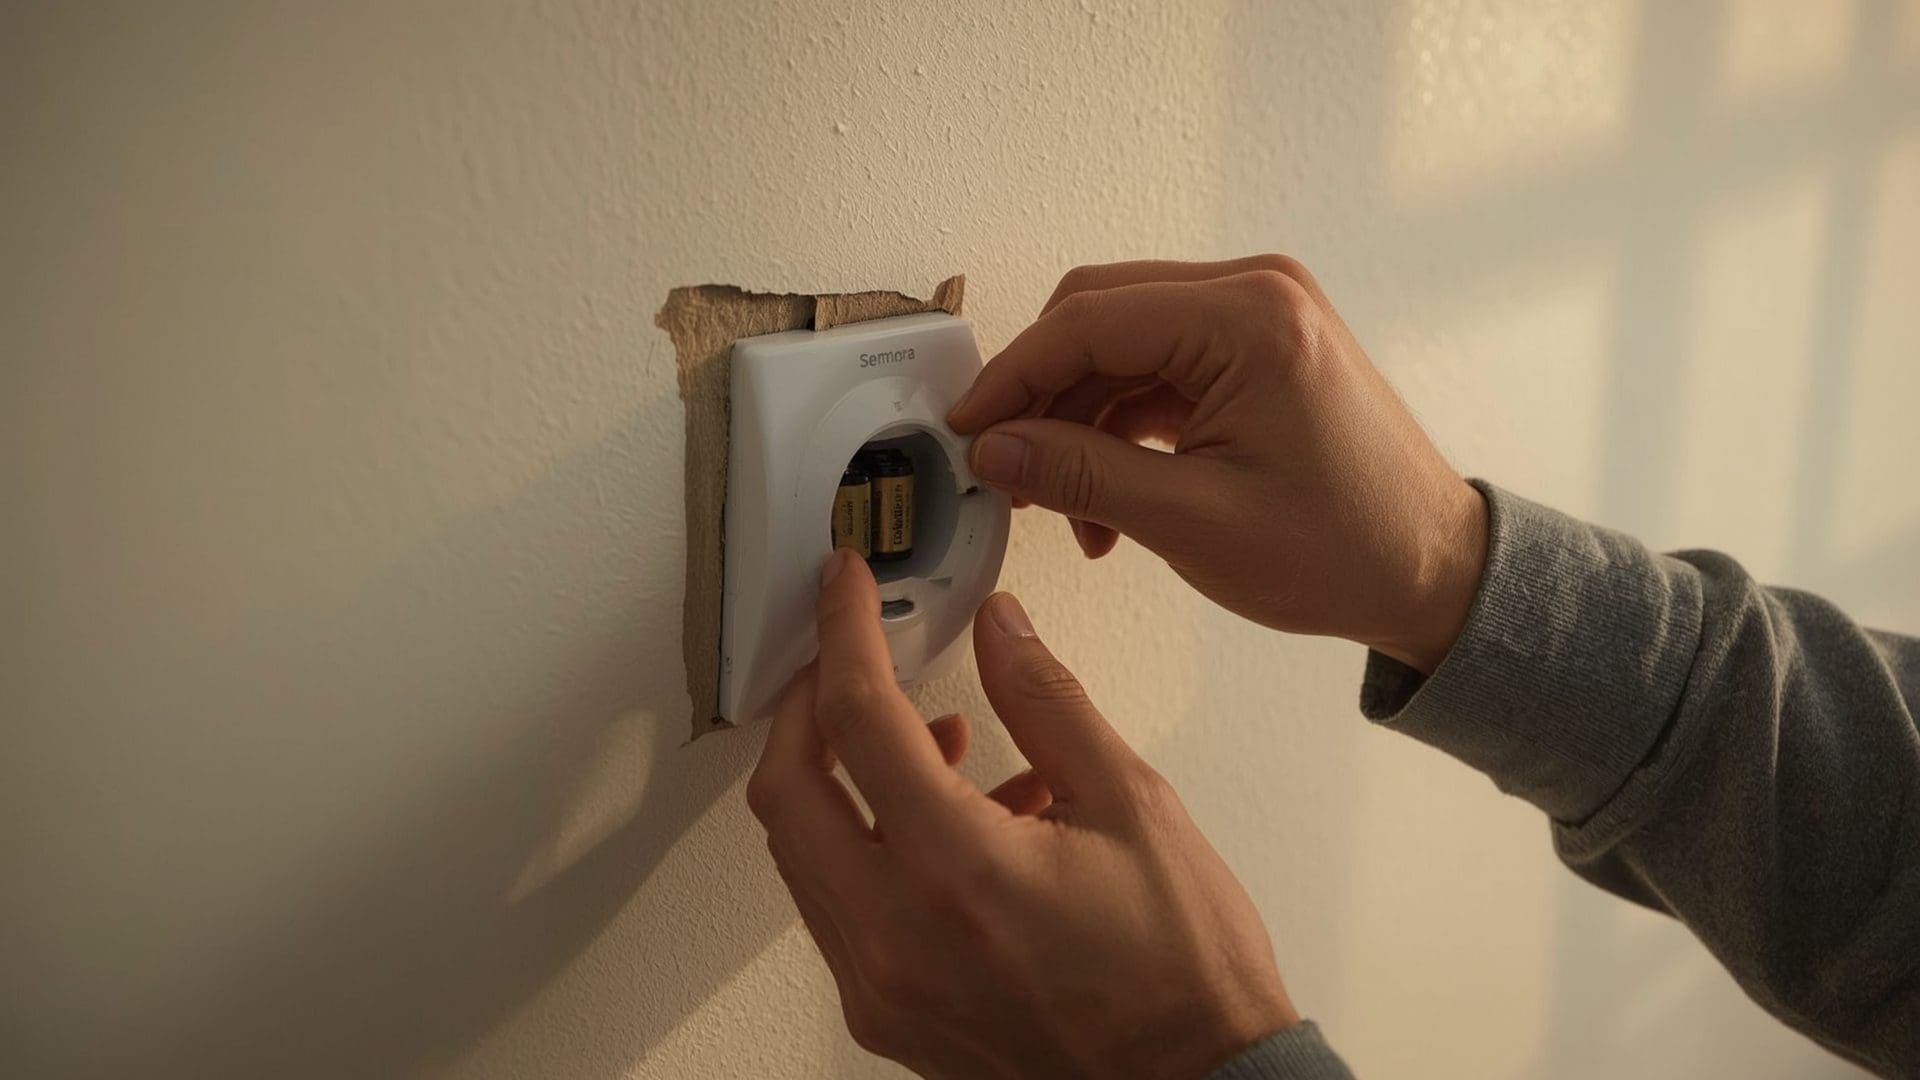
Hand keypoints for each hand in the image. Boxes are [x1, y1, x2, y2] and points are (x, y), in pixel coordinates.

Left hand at [748, 550, 1296, 1078]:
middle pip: (788, 794)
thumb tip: (1000, 627)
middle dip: (807, 707)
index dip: (844, 634)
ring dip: (839, 779)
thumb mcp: (1134, 805)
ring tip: (933, 739)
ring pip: (803, 855)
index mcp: (958, 870)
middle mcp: (897, 936)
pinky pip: (840, 910)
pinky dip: (868, 845)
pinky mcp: (889, 1017)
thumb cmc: (1182, 973)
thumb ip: (1049, 702)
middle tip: (849, 658)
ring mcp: (883, 987)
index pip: (859, 721)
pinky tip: (955, 818)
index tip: (845, 587)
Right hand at [948, 255, 1486, 673]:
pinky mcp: (1259, 348)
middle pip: (1099, 315)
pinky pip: (1159, 365)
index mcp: (1250, 318)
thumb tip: (995, 448)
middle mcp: (1258, 293)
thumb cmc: (1346, 549)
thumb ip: (1082, 474)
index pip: (1089, 320)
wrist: (1433, 571)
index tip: (966, 427)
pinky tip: (1108, 494)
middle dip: (1041, 393)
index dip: (1013, 376)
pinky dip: (1121, 423)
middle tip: (1001, 462)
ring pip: (1123, 343)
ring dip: (1080, 418)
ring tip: (1064, 505)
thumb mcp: (1191, 521)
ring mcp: (1262, 315)